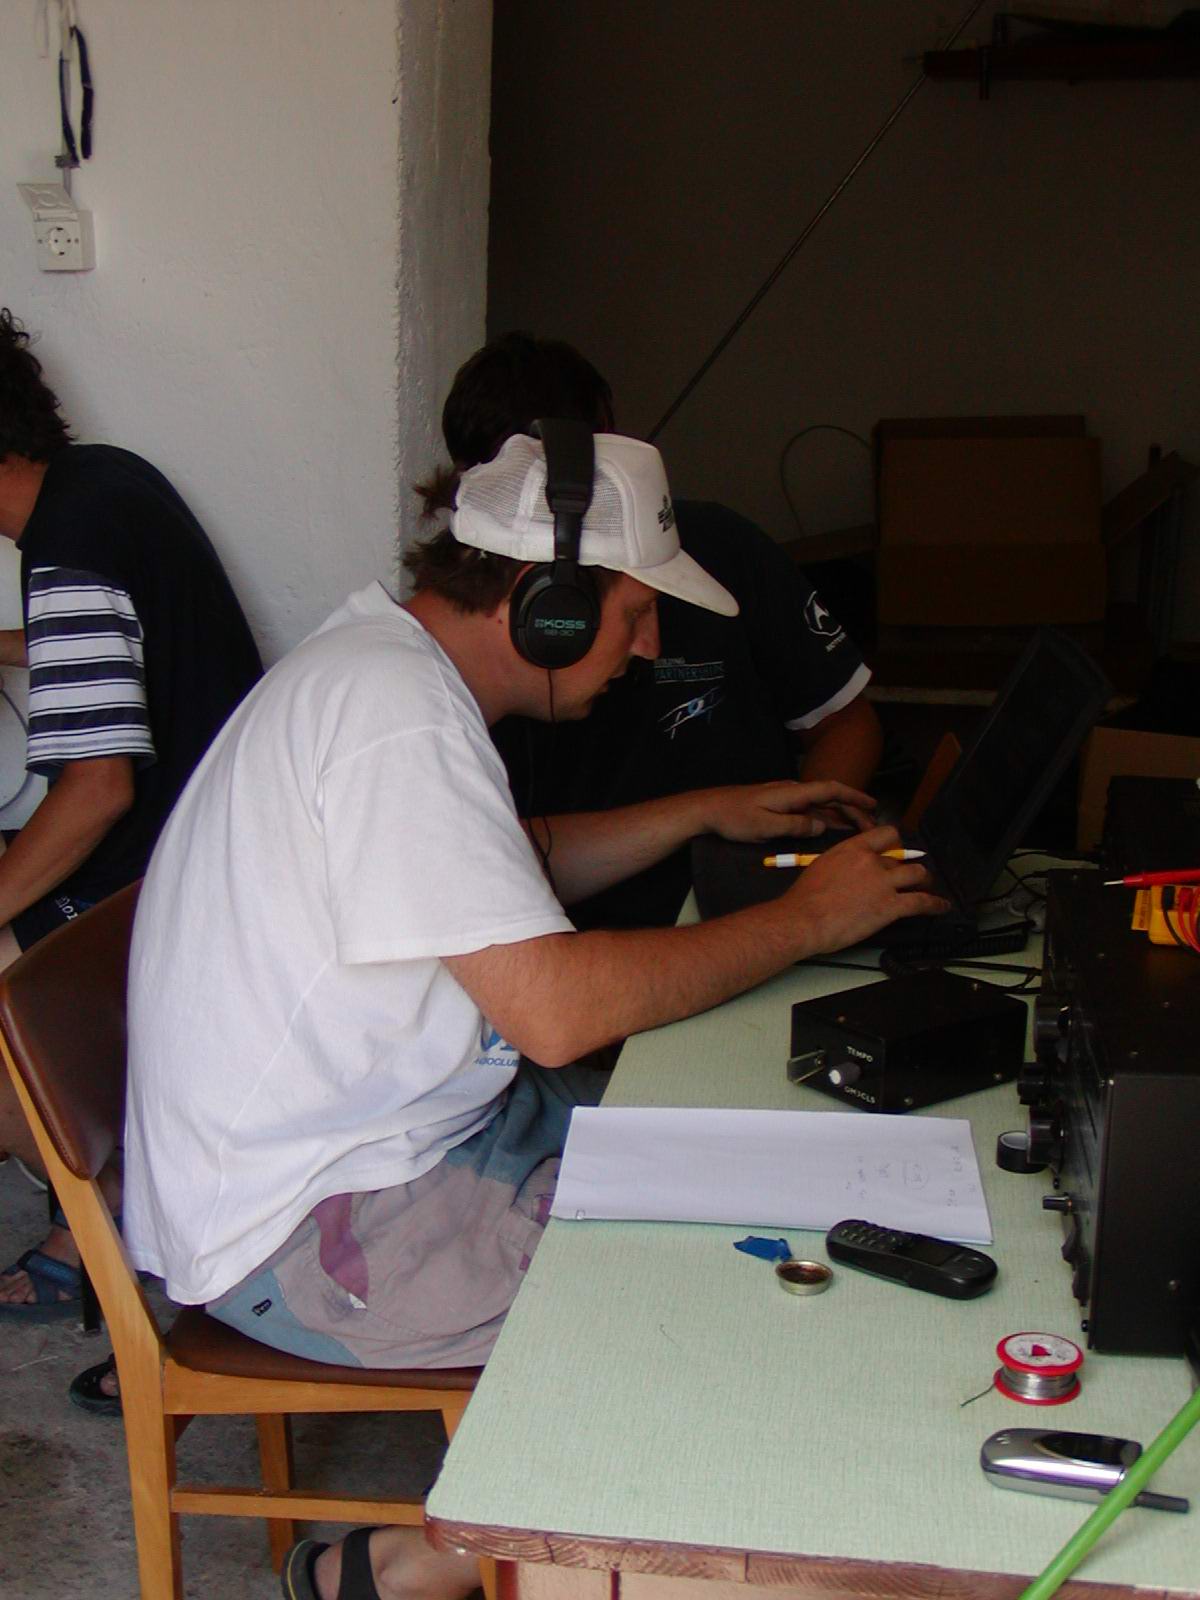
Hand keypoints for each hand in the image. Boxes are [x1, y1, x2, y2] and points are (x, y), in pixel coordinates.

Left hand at [699, 780, 876, 843]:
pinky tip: (832, 830)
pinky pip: (809, 812)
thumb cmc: (734, 817)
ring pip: (821, 806)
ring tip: (860, 829)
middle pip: (830, 798)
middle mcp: (793, 793)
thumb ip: (795, 826)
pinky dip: (824, 819)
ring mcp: (787, 799)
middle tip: (872, 826)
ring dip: (840, 816)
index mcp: (793, 794)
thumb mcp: (765, 826)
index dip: (854, 796)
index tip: (873, 806)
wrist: (708, 809)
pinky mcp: (779, 807)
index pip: (830, 790)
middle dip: (853, 810)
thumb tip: (821, 828)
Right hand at [782, 825, 949, 952]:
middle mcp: (872, 861)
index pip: (886, 834)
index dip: (896, 842)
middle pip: (902, 857)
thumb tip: (849, 870)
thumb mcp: (821, 867)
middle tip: (910, 874)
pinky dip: (935, 904)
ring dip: (925, 881)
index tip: (897, 849)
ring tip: (928, 886)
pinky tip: (940, 906)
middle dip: (908, 866)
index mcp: (853, 848)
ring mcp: (884, 882)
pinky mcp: (891, 906)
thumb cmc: (804, 899)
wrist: (804, 919)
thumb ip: (842, 863)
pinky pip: (922, 902)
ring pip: (918, 874)